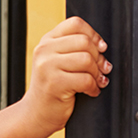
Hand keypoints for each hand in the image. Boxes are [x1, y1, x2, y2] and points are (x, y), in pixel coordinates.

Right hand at [24, 16, 110, 131]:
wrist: (36, 113)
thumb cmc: (52, 87)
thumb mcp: (57, 61)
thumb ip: (72, 48)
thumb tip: (101, 45)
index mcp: (47, 41)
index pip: (75, 24)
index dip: (94, 35)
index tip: (100, 48)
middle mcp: (44, 50)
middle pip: (84, 41)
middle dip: (98, 57)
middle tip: (100, 70)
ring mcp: (47, 66)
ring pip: (86, 59)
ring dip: (97, 73)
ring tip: (95, 81)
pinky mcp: (54, 83)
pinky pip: (86, 79)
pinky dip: (94, 87)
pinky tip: (90, 91)